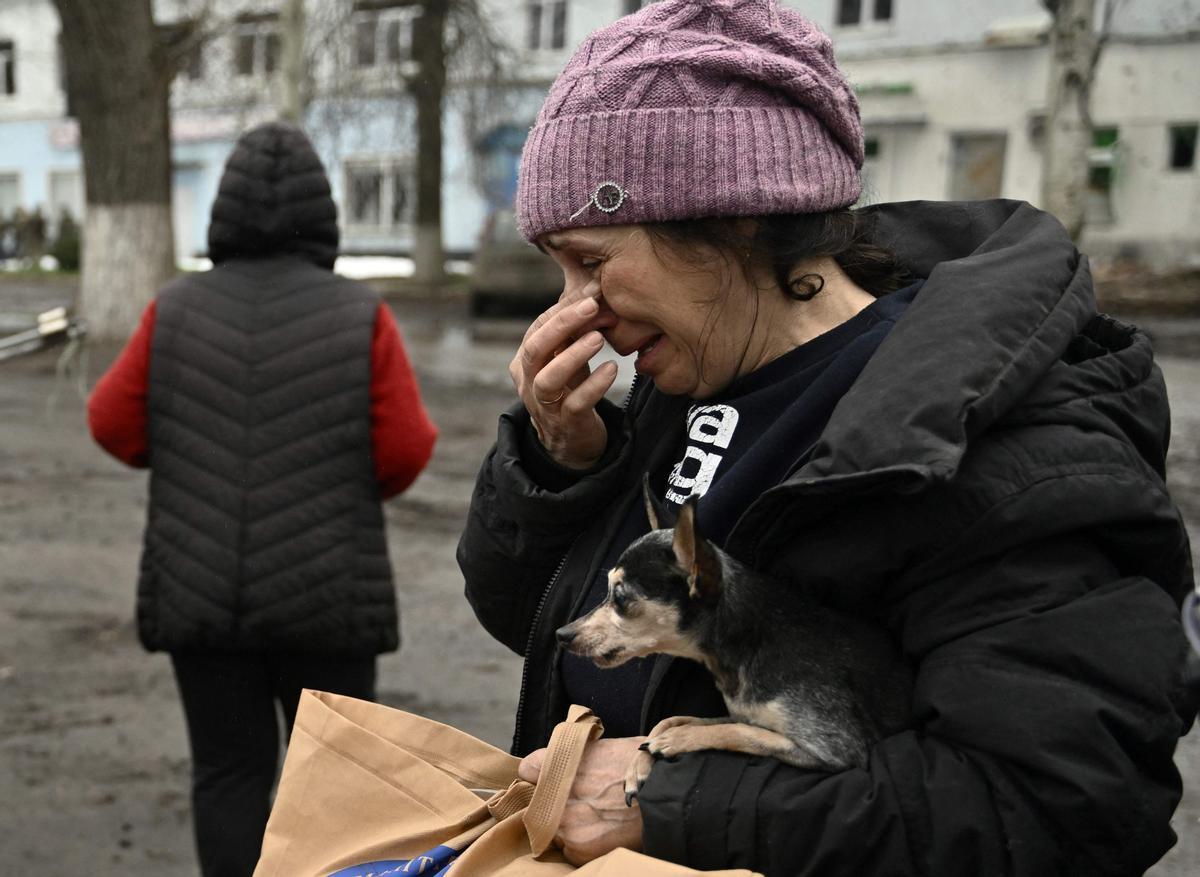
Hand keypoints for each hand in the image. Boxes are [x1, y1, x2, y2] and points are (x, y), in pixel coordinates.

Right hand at [509, 284, 618, 468]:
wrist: (571, 441)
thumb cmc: (570, 389)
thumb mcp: (567, 357)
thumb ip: (575, 327)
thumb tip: (592, 281)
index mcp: (526, 360)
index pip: (538, 328)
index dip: (563, 309)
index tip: (592, 290)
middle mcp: (529, 381)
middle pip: (535, 348)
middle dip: (562, 324)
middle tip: (592, 305)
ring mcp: (544, 405)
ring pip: (548, 378)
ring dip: (573, 355)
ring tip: (599, 337)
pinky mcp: (566, 424)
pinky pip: (576, 404)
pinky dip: (594, 385)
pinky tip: (612, 368)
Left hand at [518, 736, 647, 864]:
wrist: (667, 792)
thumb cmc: (642, 765)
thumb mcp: (605, 746)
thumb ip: (575, 755)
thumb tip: (558, 765)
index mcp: (561, 761)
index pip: (529, 769)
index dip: (540, 774)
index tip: (547, 779)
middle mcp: (556, 792)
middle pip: (539, 803)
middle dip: (554, 804)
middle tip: (583, 801)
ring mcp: (564, 823)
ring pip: (555, 829)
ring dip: (570, 827)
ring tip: (599, 818)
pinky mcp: (578, 849)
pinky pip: (570, 851)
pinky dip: (583, 846)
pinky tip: (605, 833)